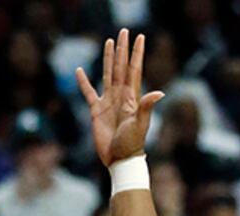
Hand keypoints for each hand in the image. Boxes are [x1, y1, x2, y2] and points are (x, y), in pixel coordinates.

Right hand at [76, 29, 163, 167]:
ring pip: (107, 74)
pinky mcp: (96, 111)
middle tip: (123, 31)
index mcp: (131, 97)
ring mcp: (108, 102)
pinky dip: (83, 82)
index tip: (140, 37)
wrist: (119, 159)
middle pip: (121, 67)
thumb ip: (146, 107)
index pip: (134, 70)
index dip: (137, 53)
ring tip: (109, 42)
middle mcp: (120, 96)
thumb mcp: (140, 125)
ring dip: (108, 58)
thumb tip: (159, 92)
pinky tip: (79, 70)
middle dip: (122, 49)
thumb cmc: (131, 144)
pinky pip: (88, 92)